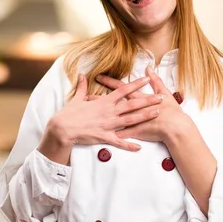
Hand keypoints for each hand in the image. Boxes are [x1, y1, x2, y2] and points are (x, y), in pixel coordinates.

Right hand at [41, 74, 162, 151]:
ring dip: (144, 117)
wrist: (62, 129)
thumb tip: (82, 74)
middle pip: (132, 104)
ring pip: (130, 120)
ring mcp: (108, 124)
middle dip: (147, 100)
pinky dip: (129, 144)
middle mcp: (109, 112)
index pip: (123, 90)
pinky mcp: (104, 136)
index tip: (146, 79)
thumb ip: (83, 86)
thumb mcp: (77, 98)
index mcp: (104, 102)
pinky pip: (119, 141)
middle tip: (161, 97)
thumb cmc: (69, 114)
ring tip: (156, 114)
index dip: (135, 84)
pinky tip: (139, 147)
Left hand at [96, 66, 189, 142]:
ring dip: (100, 117)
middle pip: (111, 103)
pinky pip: (119, 136)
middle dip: (98, 99)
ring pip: (112, 118)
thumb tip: (149, 69)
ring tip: (89, 115)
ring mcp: (131, 122)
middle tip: (86, 95)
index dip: (109, 82)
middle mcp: (131, 110)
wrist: (175, 127)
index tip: (99, 77)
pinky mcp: (134, 133)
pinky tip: (99, 136)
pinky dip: (110, 135)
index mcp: (138, 99)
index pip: (120, 88)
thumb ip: (155, 81)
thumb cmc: (171, 111)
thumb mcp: (164, 93)